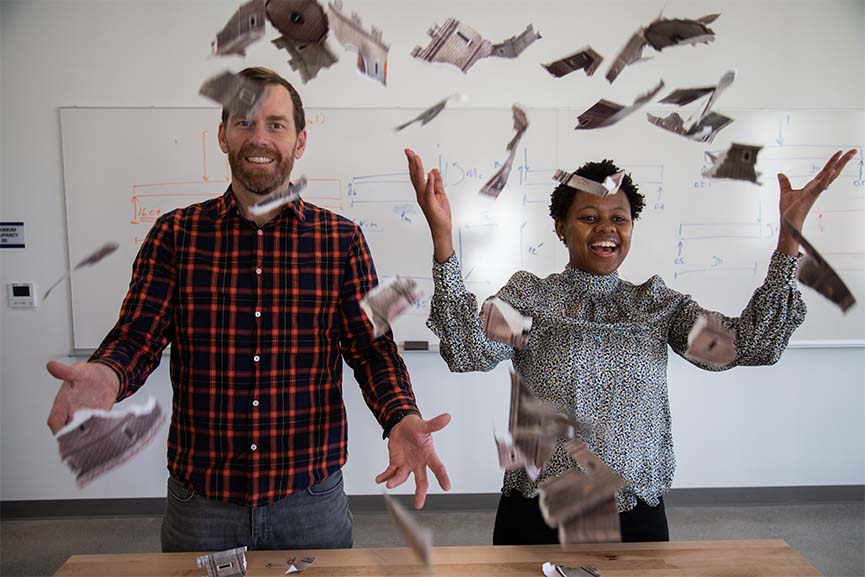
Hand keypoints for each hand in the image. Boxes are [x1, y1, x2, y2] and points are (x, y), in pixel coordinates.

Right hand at [46, 361, 119, 433]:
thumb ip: (65, 372)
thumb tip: (51, 366)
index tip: (61, 434)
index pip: (55, 421)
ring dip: (89, 434)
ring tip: (94, 435)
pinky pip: (100, 426)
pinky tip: (107, 429)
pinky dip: (102, 429)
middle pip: (69, 430)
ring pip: (85, 430)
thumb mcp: (77, 371)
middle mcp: (74, 412)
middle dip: (73, 436)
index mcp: (63, 403)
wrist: (104, 376)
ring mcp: (87, 415)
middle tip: (80, 439)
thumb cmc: (86, 375)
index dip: (57, 429)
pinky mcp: (100, 416)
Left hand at [375, 413, 451, 508]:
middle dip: (420, 493)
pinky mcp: (396, 463)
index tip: (446, 487)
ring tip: (390, 484)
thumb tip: (447, 417)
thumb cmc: (415, 427)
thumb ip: (434, 424)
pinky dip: (384, 476)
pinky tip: (379, 479)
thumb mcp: (423, 425)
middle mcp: (419, 463)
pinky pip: (390, 472)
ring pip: (403, 477)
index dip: (442, 477)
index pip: (438, 467)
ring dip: (396, 481)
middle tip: (419, 504)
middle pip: (421, 480)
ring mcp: (407, 464)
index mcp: (428, 455)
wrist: (402, 426)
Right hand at [405, 148, 453, 262]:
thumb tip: (434, 170)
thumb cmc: (440, 214)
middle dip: (412, 162)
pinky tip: (429, 173)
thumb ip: (437, 182)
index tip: (411, 153)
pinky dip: (429, 182)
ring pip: (419, 181)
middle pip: (414, 175)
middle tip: (408, 151)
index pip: (417, 174)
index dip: (413, 163)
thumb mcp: (441, 194)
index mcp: (423, 191)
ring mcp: (424, 198)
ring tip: (416, 158)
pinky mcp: (430, 203)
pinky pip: (429, 191)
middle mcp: (421, 194)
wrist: (442, 228)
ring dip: (418, 168)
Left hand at [776, 149, 856, 254]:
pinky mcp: (810, 197)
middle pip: (832, 171)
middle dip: (843, 161)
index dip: (833, 161)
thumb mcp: (785, 192)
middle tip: (853, 151)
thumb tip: (780, 174)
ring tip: (847, 156)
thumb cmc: (789, 210)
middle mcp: (816, 188)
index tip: (841, 152)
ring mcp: (815, 192)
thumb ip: (784, 183)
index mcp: (812, 186)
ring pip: (830, 176)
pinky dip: (826, 179)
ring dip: (839, 166)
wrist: (787, 223)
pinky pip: (820, 186)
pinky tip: (832, 171)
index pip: (825, 171)